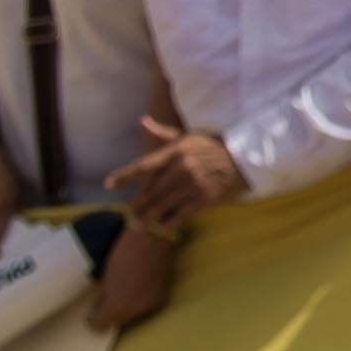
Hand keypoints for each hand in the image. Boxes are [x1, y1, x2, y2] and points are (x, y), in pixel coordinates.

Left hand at [85, 220, 181, 330]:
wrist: (154, 237)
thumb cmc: (124, 251)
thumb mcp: (106, 275)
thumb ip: (103, 296)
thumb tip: (99, 308)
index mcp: (116, 306)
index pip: (99, 325)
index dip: (94, 319)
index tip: (93, 311)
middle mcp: (134, 312)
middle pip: (118, 322)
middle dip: (111, 314)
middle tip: (105, 301)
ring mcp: (150, 306)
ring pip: (133, 316)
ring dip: (126, 309)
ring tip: (122, 293)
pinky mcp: (162, 298)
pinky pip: (145, 307)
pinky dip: (139, 302)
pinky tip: (136, 288)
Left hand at [108, 119, 247, 233]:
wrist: (242, 159)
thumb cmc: (211, 146)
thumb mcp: (187, 137)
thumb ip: (162, 133)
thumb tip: (142, 121)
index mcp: (175, 151)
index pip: (143, 166)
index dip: (124, 176)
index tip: (108, 185)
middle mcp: (182, 168)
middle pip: (150, 192)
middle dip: (137, 205)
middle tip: (127, 214)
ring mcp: (193, 185)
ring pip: (162, 206)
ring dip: (148, 218)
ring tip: (138, 226)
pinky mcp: (203, 200)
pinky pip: (180, 216)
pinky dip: (168, 224)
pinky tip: (160, 229)